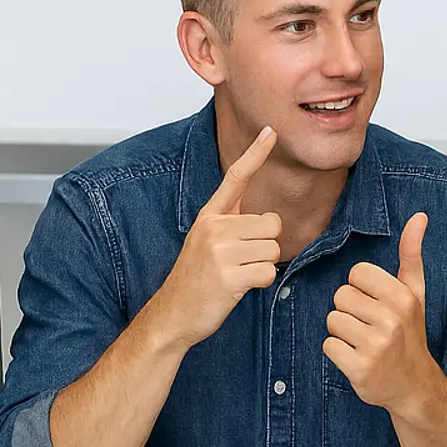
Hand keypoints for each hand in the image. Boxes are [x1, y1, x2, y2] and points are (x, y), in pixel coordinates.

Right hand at [155, 127, 281, 347]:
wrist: (173, 314)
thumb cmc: (196, 279)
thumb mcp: (206, 242)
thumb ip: (232, 223)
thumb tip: (265, 217)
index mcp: (208, 216)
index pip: (235, 178)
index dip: (255, 154)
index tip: (271, 131)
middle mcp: (213, 228)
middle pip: (272, 224)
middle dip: (266, 245)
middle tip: (241, 260)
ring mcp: (219, 251)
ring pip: (273, 248)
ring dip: (263, 265)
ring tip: (238, 274)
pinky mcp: (228, 276)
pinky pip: (268, 271)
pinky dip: (261, 282)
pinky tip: (239, 287)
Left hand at [324, 213, 442, 414]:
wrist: (415, 386)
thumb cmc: (410, 334)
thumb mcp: (415, 293)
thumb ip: (412, 254)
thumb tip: (419, 216)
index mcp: (402, 297)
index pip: (357, 274)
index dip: (361, 290)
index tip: (376, 306)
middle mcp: (391, 319)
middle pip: (341, 297)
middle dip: (349, 311)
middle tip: (368, 327)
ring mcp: (376, 345)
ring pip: (332, 320)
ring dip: (342, 333)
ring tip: (363, 343)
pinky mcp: (360, 367)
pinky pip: (328, 346)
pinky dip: (337, 353)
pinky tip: (357, 358)